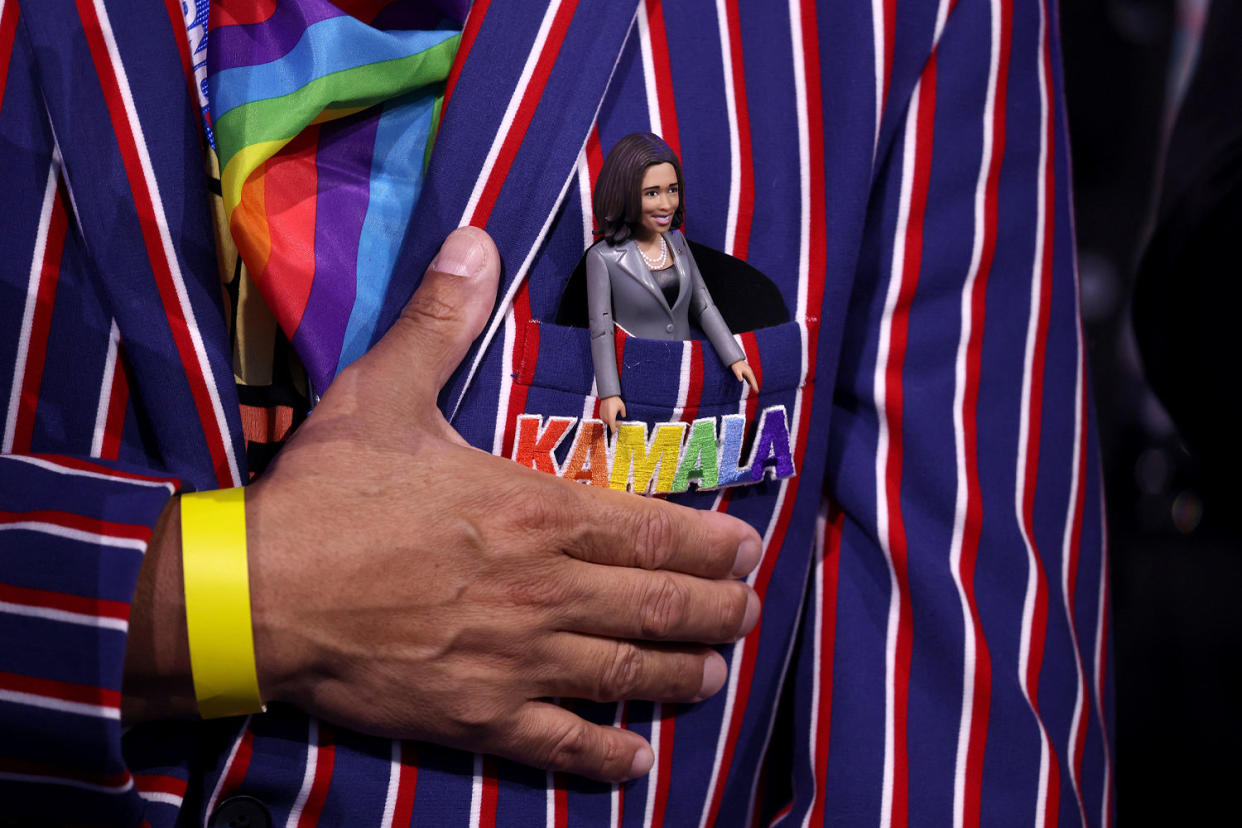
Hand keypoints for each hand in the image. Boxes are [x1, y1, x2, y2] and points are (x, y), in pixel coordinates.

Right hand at [125, 227, 763, 783]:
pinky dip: (606, 754)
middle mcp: (546, 590)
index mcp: (535, 512)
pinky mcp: (479, 716)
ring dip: (685, 673)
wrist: (257, 593)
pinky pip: (562, 745)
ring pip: (629, 674)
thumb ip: (441, 321)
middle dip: (719, 611)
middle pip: (661, 607)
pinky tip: (635, 756)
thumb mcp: (383, 392)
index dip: (712, 544)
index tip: (747, 551)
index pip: (654, 531)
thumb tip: (475, 239)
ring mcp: (518, 661)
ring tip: (715, 673)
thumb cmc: (327, 495)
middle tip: (747, 611)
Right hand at [600, 395, 626, 431]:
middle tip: (620, 422)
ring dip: (611, 421)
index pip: (612, 427)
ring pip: (607, 422)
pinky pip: (604, 419)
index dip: (614, 430)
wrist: (607, 395)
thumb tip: (624, 416)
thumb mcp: (622, 407)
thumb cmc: (615, 401)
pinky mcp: (600, 413)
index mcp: (611, 417)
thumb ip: (623, 413)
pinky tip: (610, 415)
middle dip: (615, 424)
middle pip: (610, 424)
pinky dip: (607, 419)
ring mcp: (602, 415)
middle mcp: (606, 417)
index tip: (615, 432)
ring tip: (615, 418)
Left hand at [731, 360, 758, 393]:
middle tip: (757, 392)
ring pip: (752, 379)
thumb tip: (741, 380)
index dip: (755, 386)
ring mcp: (748, 372)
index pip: (752, 381)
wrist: (735, 360)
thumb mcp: (736, 371)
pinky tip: (750, 384)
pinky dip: (750, 382)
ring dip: (753, 384)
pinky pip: (749, 378)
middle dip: (755, 386)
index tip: (757, 391)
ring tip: (755, 390)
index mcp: (749, 372)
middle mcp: (750, 372)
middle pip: (753, 380)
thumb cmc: (735, 365)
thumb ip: (739, 376)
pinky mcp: (746, 372)